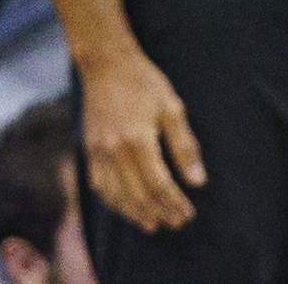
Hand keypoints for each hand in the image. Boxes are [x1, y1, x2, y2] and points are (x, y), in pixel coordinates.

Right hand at [81, 44, 204, 231]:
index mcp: (139, 140)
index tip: (188, 214)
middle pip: (138, 195)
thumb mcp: (172, 107)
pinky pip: (100, 186)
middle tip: (176, 222)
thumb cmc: (144, 82)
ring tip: (153, 224)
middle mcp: (116, 151)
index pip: (159, 185)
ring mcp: (99, 152)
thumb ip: (185, 146)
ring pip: (117, 196)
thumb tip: (198, 181)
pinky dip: (113, 202)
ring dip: (136, 214)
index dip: (174, 204)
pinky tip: (125, 208)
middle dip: (159, 213)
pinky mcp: (89, 150)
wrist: (106, 63)